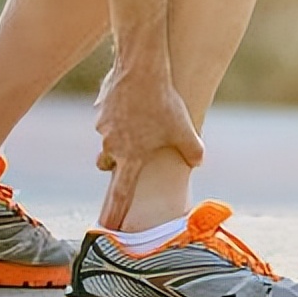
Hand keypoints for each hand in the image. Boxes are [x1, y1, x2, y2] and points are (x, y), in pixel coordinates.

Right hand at [93, 63, 203, 228]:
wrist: (141, 68)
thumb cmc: (163, 103)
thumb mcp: (185, 130)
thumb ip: (192, 153)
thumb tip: (197, 162)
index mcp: (130, 156)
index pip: (120, 194)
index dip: (114, 213)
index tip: (105, 228)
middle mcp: (112, 145)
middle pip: (108, 164)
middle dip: (118, 162)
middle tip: (134, 151)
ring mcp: (103, 126)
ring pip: (109, 139)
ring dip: (120, 135)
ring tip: (141, 118)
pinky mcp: (100, 108)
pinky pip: (108, 118)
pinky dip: (118, 114)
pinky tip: (133, 102)